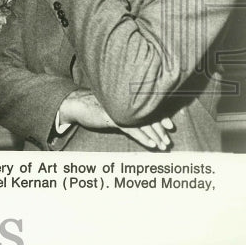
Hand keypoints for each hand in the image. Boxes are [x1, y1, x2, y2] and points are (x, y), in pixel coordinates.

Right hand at [58, 89, 173, 150]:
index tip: (170, 126)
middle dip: (160, 130)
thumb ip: (123, 111)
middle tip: (168, 142)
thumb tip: (139, 119)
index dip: (160, 116)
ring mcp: (118, 108)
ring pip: (142, 123)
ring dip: (155, 135)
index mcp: (126, 98)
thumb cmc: (93, 106)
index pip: (147, 106)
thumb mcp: (111, 107)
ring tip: (163, 146)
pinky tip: (151, 144)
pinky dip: (143, 137)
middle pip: (147, 115)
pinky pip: (130, 128)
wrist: (75, 103)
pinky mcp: (110, 116)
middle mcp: (124, 101)